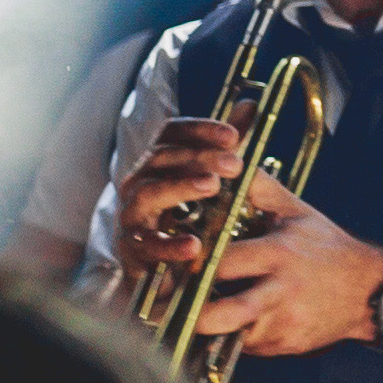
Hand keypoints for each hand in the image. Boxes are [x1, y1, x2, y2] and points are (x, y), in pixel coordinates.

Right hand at [113, 112, 246, 275]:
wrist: (171, 277)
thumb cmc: (190, 221)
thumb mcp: (212, 182)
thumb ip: (227, 146)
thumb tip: (250, 104)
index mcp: (157, 165)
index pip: (170, 134)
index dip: (199, 129)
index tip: (234, 135)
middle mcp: (138, 185)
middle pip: (161, 159)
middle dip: (198, 157)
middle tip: (236, 163)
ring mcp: (132, 218)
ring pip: (147, 194)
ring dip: (180, 188)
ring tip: (213, 186)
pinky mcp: (133, 253)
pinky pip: (147, 246)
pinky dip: (169, 244)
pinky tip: (195, 245)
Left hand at [189, 168, 382, 360]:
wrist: (369, 289)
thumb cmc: (328, 247)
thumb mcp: (296, 211)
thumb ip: (260, 187)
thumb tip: (230, 161)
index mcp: (278, 253)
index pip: (222, 262)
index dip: (194, 265)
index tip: (179, 265)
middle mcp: (280, 290)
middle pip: (223, 312)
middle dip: (193, 313)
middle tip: (173, 304)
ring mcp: (284, 321)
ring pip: (233, 334)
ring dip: (213, 328)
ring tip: (198, 315)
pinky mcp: (288, 344)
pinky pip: (250, 346)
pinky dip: (237, 336)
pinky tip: (236, 321)